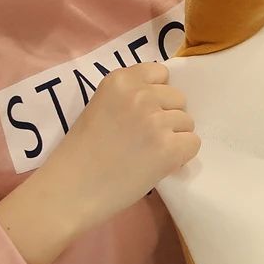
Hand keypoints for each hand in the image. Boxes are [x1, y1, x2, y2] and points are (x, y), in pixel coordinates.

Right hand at [0, 63, 199, 263]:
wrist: (71, 189)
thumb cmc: (82, 153)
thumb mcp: (101, 107)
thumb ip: (130, 99)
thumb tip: (165, 105)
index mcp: (120, 80)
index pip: (160, 73)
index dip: (156, 96)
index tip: (143, 114)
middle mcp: (140, 94)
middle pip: (178, 98)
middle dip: (167, 117)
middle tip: (144, 140)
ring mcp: (156, 120)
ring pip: (187, 122)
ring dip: (173, 138)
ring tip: (147, 155)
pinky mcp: (168, 147)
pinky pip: (193, 143)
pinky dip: (181, 156)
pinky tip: (158, 165)